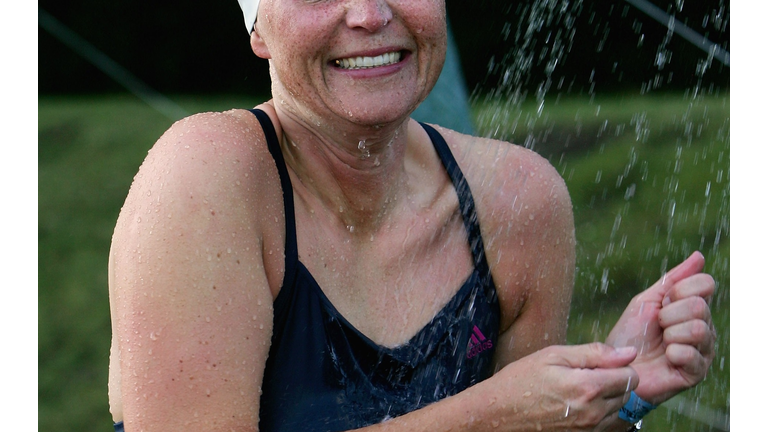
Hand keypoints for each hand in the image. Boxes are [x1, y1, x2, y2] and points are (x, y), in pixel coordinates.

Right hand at [490, 343, 638, 430]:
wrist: (497, 414)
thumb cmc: (521, 381)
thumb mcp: (554, 356)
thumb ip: (594, 353)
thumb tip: (629, 352)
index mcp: (588, 387)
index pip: (631, 376)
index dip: (619, 366)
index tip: (601, 364)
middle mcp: (593, 413)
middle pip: (628, 395)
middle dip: (614, 383)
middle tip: (587, 377)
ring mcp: (588, 431)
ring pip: (620, 413)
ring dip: (608, 401)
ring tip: (581, 392)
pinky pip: (607, 427)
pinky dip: (600, 416)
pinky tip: (579, 407)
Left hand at [606, 252, 715, 404]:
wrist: (617, 366)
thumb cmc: (630, 335)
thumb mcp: (646, 302)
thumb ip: (673, 279)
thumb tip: (699, 256)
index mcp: (694, 307)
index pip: (705, 283)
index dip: (678, 290)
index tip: (662, 303)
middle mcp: (704, 327)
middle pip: (699, 306)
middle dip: (669, 314)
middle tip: (658, 326)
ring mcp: (703, 350)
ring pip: (697, 328)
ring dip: (670, 334)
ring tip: (662, 343)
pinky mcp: (697, 372)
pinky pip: (690, 354)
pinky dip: (671, 353)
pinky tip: (665, 358)